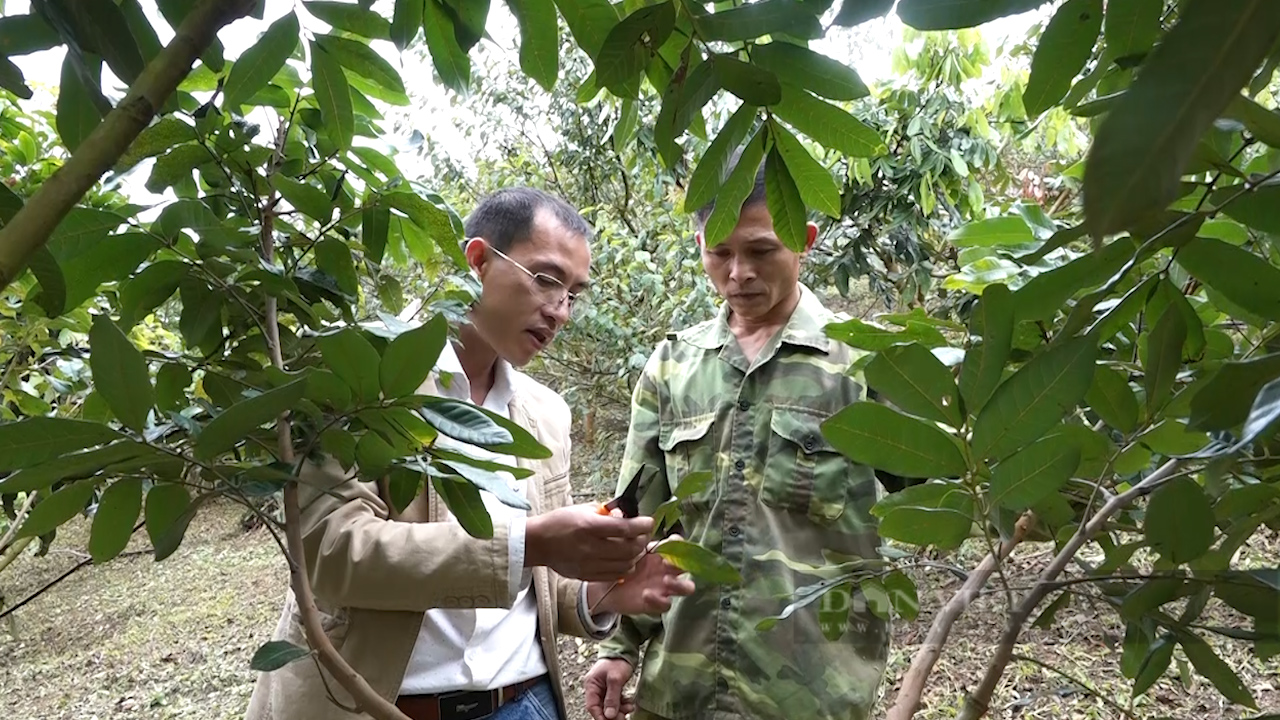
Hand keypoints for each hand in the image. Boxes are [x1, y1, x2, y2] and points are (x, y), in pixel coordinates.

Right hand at [525, 504, 652, 581]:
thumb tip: (626, 515)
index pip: (624, 528)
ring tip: (634, 547)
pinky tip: (624, 559)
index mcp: (589, 526)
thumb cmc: (560, 522)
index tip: (649, 521)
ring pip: (625, 564)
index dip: (642, 525)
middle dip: (642, 541)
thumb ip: (606, 513)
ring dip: (635, 555)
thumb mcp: (582, 509)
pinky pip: (615, 575)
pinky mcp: (587, 575)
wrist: (539, 543)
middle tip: (643, 534)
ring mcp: (589, 564)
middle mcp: (590, 547)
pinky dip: (625, 567)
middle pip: (629, 549)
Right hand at [585, 657, 634, 719]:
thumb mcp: (615, 679)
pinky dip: (621, 704)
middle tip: (623, 717)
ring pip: (609, 705)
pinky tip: (629, 703)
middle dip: (612, 714)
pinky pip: (615, 701)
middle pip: (601, 707)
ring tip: (629, 708)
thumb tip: (609, 715)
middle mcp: (595, 688)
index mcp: (591, 685)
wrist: (625, 649)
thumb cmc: (617, 660)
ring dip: (619, 709)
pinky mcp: (611, 688)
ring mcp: (603, 688)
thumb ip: (612, 698)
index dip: (600, 716)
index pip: (592, 706)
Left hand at [587, 536, 694, 615]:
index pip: (678, 545)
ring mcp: (663, 587)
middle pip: (688, 566)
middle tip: (667, 564)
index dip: (679, 544)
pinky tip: (646, 594)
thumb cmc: (618, 563)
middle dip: (683, 565)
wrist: (605, 586)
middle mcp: (666, 570)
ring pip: (686, 587)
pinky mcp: (655, 603)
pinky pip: (665, 605)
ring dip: (680, 585)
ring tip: (665, 581)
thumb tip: (625, 518)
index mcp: (660, 553)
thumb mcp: (623, 548)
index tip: (670, 543)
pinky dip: (658, 600)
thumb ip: (628, 536)